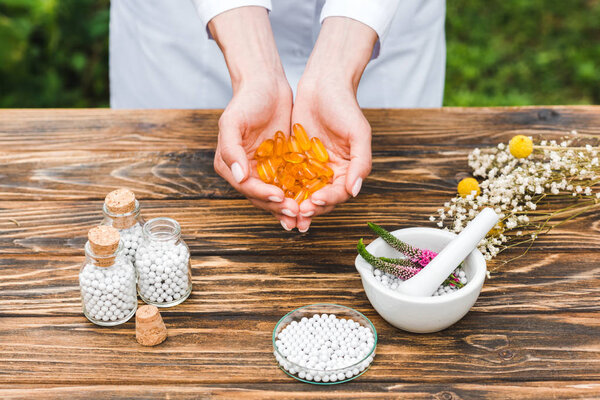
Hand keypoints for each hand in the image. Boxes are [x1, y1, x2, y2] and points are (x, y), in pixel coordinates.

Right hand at [209, 7, 299, 229]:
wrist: (266, 84)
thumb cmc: (246, 100)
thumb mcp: (232, 122)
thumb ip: (231, 150)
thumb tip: (239, 176)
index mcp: (230, 164)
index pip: (247, 187)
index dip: (263, 195)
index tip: (280, 197)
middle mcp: (245, 171)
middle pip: (262, 196)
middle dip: (279, 206)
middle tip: (297, 213)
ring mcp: (264, 169)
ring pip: (277, 193)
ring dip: (290, 205)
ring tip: (305, 215)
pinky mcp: (280, 164)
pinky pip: (290, 182)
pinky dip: (299, 192)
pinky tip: (312, 199)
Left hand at [291, 17, 376, 231]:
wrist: (323, 83)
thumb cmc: (345, 106)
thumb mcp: (359, 133)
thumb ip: (361, 163)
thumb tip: (355, 191)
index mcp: (348, 170)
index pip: (339, 194)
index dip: (327, 201)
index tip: (314, 202)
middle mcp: (330, 172)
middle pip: (319, 198)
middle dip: (308, 208)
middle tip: (296, 213)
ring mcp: (310, 166)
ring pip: (301, 191)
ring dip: (293, 203)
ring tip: (283, 210)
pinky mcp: (293, 158)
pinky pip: (286, 176)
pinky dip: (281, 186)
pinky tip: (271, 191)